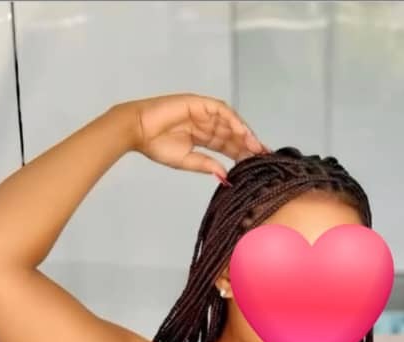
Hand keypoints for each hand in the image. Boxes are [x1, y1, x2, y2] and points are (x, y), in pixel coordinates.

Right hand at [122, 92, 269, 178]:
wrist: (139, 130)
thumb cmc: (157, 145)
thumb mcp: (186, 161)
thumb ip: (206, 165)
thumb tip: (225, 177)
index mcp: (202, 139)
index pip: (227, 146)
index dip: (242, 154)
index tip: (257, 165)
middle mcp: (205, 124)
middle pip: (232, 134)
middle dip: (248, 145)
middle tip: (264, 157)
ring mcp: (203, 112)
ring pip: (230, 122)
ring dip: (244, 134)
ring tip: (256, 147)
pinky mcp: (199, 103)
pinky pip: (221, 111)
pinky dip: (233, 121)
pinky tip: (243, 132)